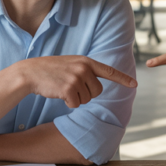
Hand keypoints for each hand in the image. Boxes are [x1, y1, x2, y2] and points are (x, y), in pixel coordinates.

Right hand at [16, 56, 136, 107]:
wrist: (30, 73)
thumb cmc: (50, 70)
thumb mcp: (71, 64)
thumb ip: (86, 71)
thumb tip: (98, 86)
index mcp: (86, 61)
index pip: (109, 71)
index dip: (122, 79)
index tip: (134, 85)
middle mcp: (84, 68)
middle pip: (98, 91)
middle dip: (87, 94)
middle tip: (71, 86)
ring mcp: (76, 78)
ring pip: (87, 99)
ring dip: (76, 98)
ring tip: (63, 87)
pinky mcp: (69, 89)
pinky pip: (76, 104)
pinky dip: (68, 103)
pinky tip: (59, 93)